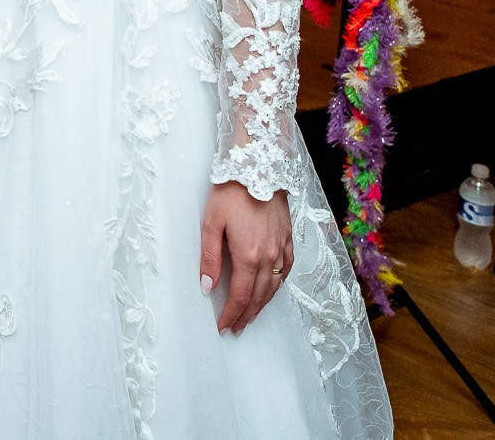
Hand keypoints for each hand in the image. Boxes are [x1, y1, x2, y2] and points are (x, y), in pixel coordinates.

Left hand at [200, 182, 292, 332]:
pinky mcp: (288, 238)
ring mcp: (281, 248)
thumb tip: (206, 287)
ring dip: (262, 305)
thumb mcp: (211, 223)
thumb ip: (209, 258)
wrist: (258, 166)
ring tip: (250, 316)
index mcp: (248, 256)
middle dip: (246, 315)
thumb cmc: (231, 192)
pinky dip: (278, 285)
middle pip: (258, 296)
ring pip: (274, 287)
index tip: (222, 326)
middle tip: (236, 328)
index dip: (231, 314)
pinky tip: (272, 289)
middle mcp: (269, 257)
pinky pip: (286, 270)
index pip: (240, 296)